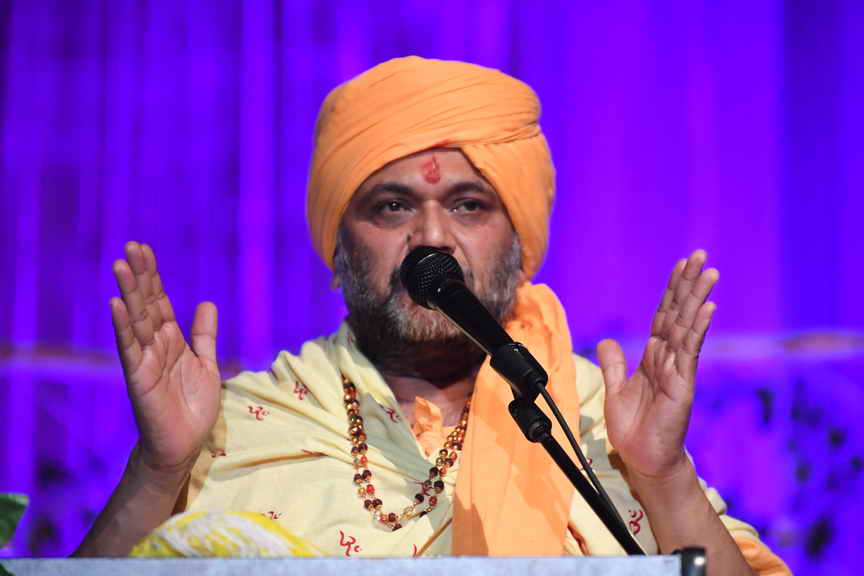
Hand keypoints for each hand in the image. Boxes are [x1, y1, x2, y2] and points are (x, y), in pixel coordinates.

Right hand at [111, 241, 220, 477]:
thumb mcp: (206, 364)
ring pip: (136, 321)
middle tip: (131, 246)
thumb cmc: (192, 407)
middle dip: (140, 276)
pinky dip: (123, 327)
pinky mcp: (139, 379)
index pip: (160, 301)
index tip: (144, 249)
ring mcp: (145, 360)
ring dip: (128, 293)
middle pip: (146, 304)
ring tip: (121, 266)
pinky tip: (116, 305)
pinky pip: (130, 349)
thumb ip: (204, 335)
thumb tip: (207, 302)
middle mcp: (155, 346)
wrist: (183, 445)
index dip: (153, 276)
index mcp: (171, 340)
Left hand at [597, 250, 717, 480]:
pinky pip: (690, 351)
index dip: (670, 291)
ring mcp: (678, 370)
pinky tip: (708, 308)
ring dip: (698, 298)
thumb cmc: (634, 429)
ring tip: (709, 272)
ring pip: (688, 327)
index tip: (680, 266)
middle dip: (688, 284)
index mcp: (652, 357)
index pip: (663, 316)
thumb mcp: (615, 390)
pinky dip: (698, 329)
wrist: (643, 460)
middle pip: (679, 313)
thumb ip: (614, 365)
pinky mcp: (682, 384)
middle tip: (701, 255)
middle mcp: (668, 359)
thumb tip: (608, 340)